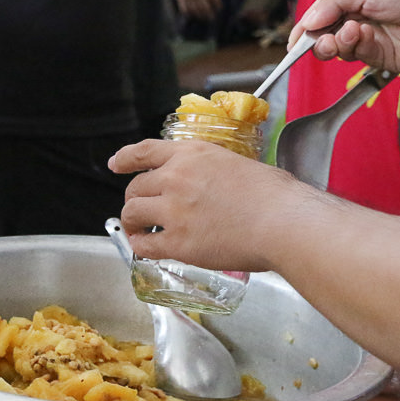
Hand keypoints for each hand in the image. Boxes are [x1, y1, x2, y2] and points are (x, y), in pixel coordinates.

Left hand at [108, 139, 309, 272]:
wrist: (284, 222)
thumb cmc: (275, 196)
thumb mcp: (237, 165)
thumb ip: (212, 173)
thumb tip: (210, 189)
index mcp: (192, 154)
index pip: (145, 151)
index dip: (125, 158)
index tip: (115, 164)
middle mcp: (176, 178)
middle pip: (135, 187)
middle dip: (134, 200)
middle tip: (140, 212)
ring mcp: (173, 210)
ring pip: (132, 213)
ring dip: (132, 223)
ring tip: (139, 231)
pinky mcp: (177, 242)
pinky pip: (144, 245)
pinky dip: (140, 247)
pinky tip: (145, 249)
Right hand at [162, 0, 222, 20]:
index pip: (215, 0)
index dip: (218, 5)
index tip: (219, 9)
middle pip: (206, 8)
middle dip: (210, 14)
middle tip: (212, 18)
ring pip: (196, 11)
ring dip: (200, 16)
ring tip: (203, 18)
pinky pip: (185, 9)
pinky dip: (189, 13)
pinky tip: (192, 14)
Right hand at [289, 0, 399, 73]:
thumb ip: (331, 2)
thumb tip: (306, 23)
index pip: (321, 14)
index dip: (305, 29)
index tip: (294, 43)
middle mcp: (360, 17)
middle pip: (325, 35)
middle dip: (317, 39)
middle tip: (321, 40)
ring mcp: (371, 38)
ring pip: (338, 49)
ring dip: (337, 43)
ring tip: (351, 33)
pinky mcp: (382, 57)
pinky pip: (357, 57)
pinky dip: (355, 49)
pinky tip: (364, 37)